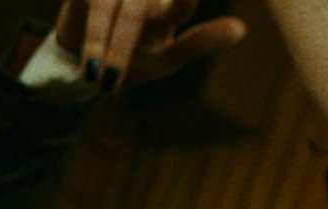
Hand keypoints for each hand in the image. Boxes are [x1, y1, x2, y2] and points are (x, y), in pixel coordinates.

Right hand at [56, 0, 246, 91]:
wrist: (90, 61)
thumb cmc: (137, 59)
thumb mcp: (168, 59)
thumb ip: (199, 43)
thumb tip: (241, 29)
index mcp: (168, 8)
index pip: (182, 5)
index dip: (183, 1)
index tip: (187, 26)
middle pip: (134, 16)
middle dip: (120, 49)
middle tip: (110, 81)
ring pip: (107, 9)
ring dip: (99, 41)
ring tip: (94, 75)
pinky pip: (92, 6)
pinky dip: (90, 35)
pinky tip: (87, 62)